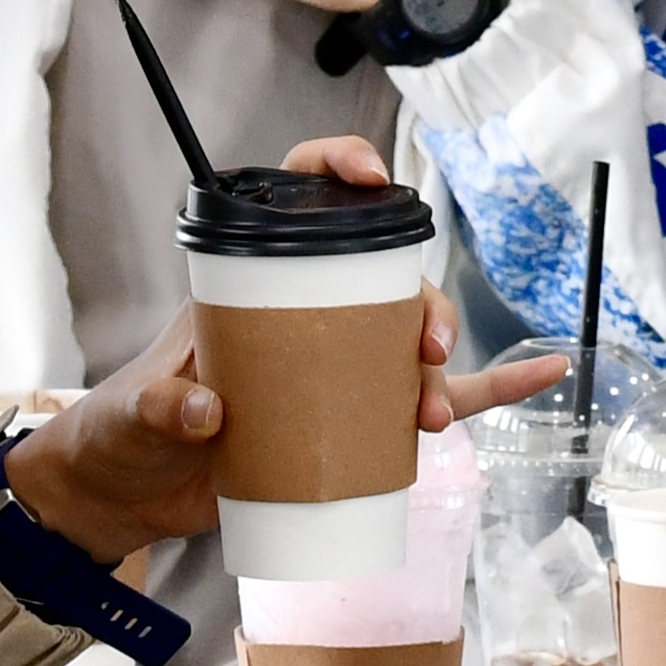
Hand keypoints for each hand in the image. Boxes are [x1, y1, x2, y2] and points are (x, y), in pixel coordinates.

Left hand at [0, 137, 559, 561]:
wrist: (124, 496)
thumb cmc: (122, 434)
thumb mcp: (133, 415)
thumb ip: (163, 408)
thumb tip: (209, 410)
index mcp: (248, 286)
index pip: (297, 199)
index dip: (337, 170)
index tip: (374, 179)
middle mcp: (301, 313)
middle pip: (379, 279)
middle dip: (418, 302)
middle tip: (422, 349)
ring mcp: (329, 366)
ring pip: (407, 341)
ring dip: (437, 365)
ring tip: (429, 411)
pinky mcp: (349, 422)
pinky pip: (431, 400)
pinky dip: (488, 390)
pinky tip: (543, 373)